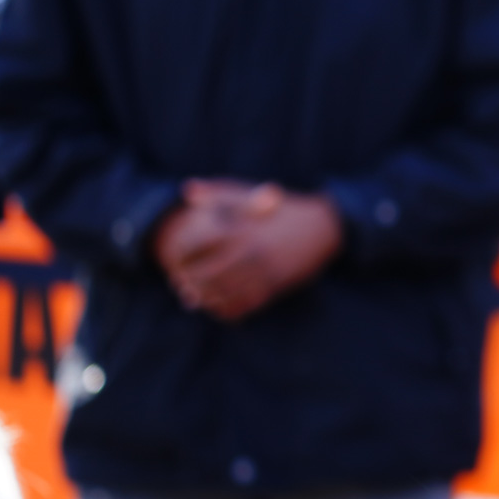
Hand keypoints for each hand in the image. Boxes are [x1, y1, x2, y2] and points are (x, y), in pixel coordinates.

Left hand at [158, 181, 343, 320]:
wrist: (323, 227)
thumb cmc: (282, 208)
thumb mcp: (250, 194)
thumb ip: (217, 192)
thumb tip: (186, 189)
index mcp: (240, 229)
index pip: (196, 245)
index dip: (181, 253)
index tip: (175, 256)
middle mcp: (250, 252)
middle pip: (205, 274)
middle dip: (189, 280)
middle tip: (179, 283)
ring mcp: (263, 272)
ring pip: (223, 292)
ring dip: (204, 298)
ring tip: (192, 298)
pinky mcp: (275, 287)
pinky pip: (244, 305)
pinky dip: (227, 309)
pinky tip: (218, 306)